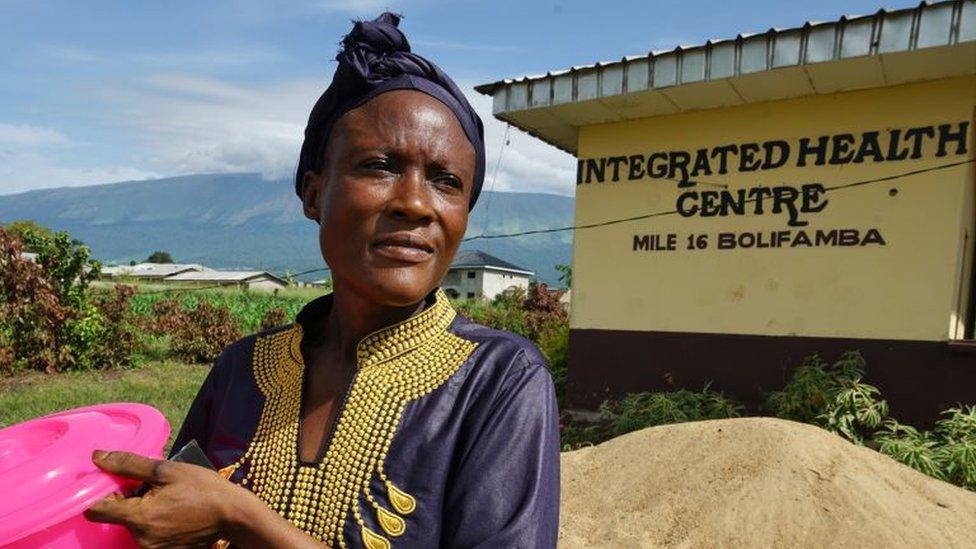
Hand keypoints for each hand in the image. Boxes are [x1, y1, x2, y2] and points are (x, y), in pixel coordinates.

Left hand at [84, 450, 248, 548]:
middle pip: (118, 517)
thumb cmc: (204, 489)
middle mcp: (141, 539)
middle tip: (153, 486)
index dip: (100, 494)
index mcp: (139, 517)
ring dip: (144, 510)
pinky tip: (176, 511)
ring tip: (169, 499)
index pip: (96, 511)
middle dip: (129, 500)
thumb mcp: (168, 470)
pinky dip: (156, 522)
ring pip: (135, 525)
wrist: (234, 515)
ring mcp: (153, 548)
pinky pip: (150, 534)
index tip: (117, 483)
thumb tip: (98, 457)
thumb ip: (129, 464)